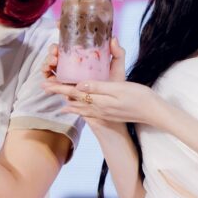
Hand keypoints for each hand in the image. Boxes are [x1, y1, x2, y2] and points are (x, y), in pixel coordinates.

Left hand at [42, 39, 165, 126]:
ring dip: (67, 100)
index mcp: (99, 100)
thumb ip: (98, 87)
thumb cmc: (139, 97)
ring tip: (56, 97)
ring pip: (79, 106)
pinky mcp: (108, 114)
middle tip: (45, 87)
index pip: (74, 92)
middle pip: (74, 99)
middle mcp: (98, 108)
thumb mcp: (119, 89)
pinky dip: (78, 108)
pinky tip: (75, 108)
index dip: (59, 87)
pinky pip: (87, 111)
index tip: (45, 83)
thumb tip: (79, 85)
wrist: (152, 112)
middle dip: (59, 92)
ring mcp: (103, 113)